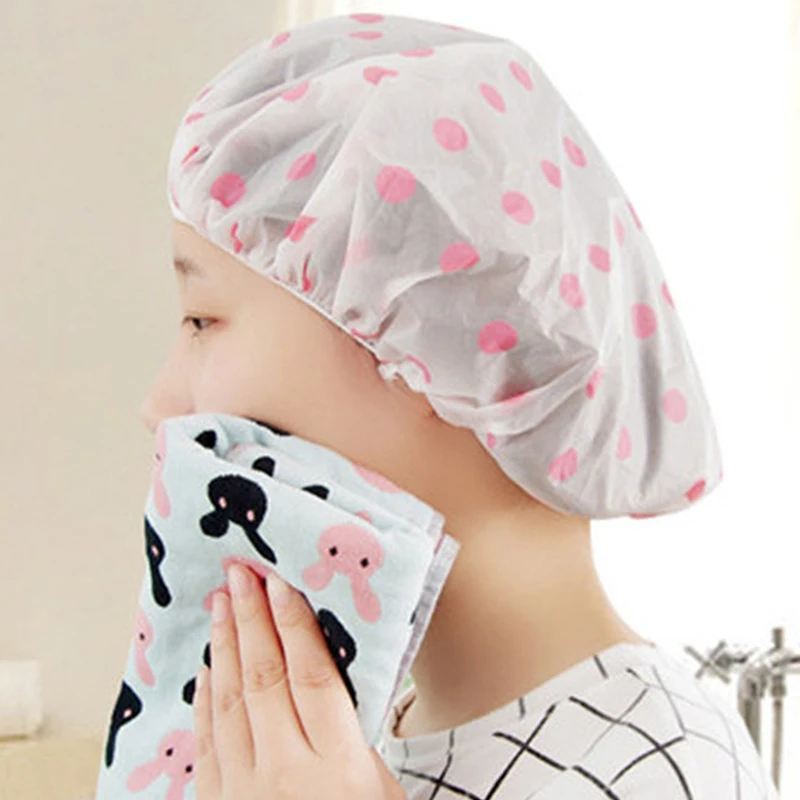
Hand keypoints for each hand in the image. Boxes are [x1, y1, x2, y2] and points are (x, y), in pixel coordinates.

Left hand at [192, 563, 405, 798]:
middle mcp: (287, 773)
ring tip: (220, 605)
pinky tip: (207, 668)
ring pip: (229, 703)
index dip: (293, 624)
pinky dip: (206, 699)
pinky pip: (207, 743)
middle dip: (250, 619)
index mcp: (339, 765)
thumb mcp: (380, 785)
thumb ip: (352, 731)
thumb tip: (325, 673)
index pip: (309, 676)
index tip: (279, 583)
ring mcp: (246, 793)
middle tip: (239, 575)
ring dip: (224, 648)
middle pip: (263, 679)